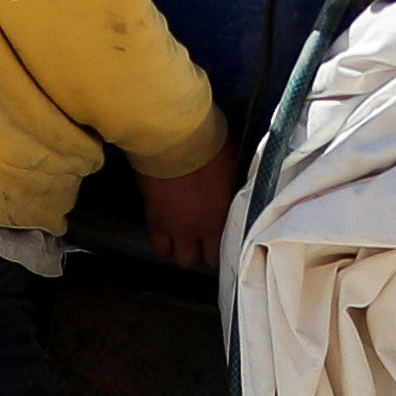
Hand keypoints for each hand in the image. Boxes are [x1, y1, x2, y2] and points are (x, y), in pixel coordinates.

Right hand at [137, 150, 240, 271]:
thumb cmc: (208, 144)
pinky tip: (165, 232)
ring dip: (180, 249)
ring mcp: (176, 226)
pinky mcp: (154, 219)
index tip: (219, 241)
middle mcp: (201, 227)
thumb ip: (236, 184)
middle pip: (200, 259)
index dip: (221, 248)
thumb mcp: (234, 164)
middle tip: (200, 238)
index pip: (224, 250)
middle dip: (201, 251)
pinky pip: (157, 245)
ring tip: (182, 237)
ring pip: (178, 258)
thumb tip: (240, 187)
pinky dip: (161, 242)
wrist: (174, 137)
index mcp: (224, 214)